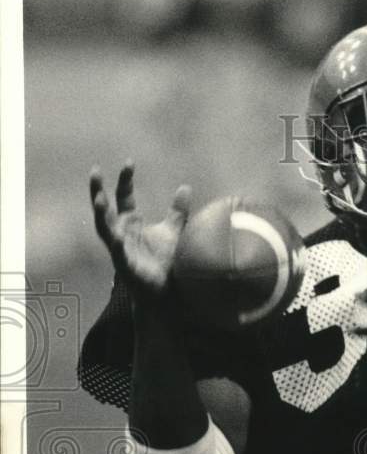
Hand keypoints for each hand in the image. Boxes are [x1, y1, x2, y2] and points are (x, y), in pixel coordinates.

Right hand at [89, 162, 190, 298]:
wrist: (166, 290)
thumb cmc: (164, 261)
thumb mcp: (172, 231)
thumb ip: (176, 210)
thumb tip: (185, 187)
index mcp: (131, 222)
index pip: (123, 196)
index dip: (125, 179)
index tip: (129, 163)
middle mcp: (121, 233)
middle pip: (105, 209)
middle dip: (98, 191)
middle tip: (95, 172)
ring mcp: (120, 250)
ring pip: (105, 230)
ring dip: (101, 215)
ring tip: (99, 200)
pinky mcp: (126, 267)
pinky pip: (119, 255)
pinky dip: (118, 246)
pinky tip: (118, 239)